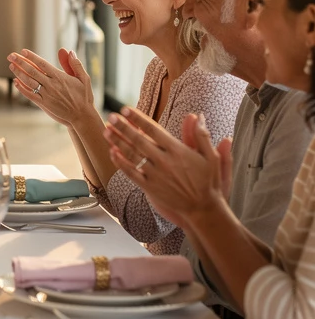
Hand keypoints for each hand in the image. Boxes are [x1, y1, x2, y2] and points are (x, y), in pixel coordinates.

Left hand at [8, 48, 93, 125]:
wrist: (82, 116)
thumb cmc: (84, 97)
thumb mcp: (84, 78)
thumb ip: (75, 64)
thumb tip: (69, 51)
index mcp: (60, 77)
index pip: (42, 64)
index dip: (32, 57)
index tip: (23, 51)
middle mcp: (52, 85)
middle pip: (33, 71)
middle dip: (21, 62)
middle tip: (11, 56)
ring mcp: (47, 95)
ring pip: (29, 82)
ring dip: (19, 73)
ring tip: (11, 66)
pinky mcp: (44, 104)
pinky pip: (30, 95)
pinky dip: (22, 88)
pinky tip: (16, 82)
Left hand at [103, 107, 231, 226]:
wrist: (203, 209)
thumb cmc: (208, 181)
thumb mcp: (212, 157)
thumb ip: (202, 136)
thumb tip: (197, 116)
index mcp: (177, 151)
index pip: (153, 130)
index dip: (138, 119)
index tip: (126, 109)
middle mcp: (164, 161)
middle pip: (139, 140)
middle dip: (123, 127)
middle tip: (111, 116)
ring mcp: (155, 175)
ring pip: (132, 155)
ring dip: (118, 142)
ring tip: (106, 130)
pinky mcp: (150, 188)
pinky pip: (131, 173)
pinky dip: (121, 163)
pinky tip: (112, 153)